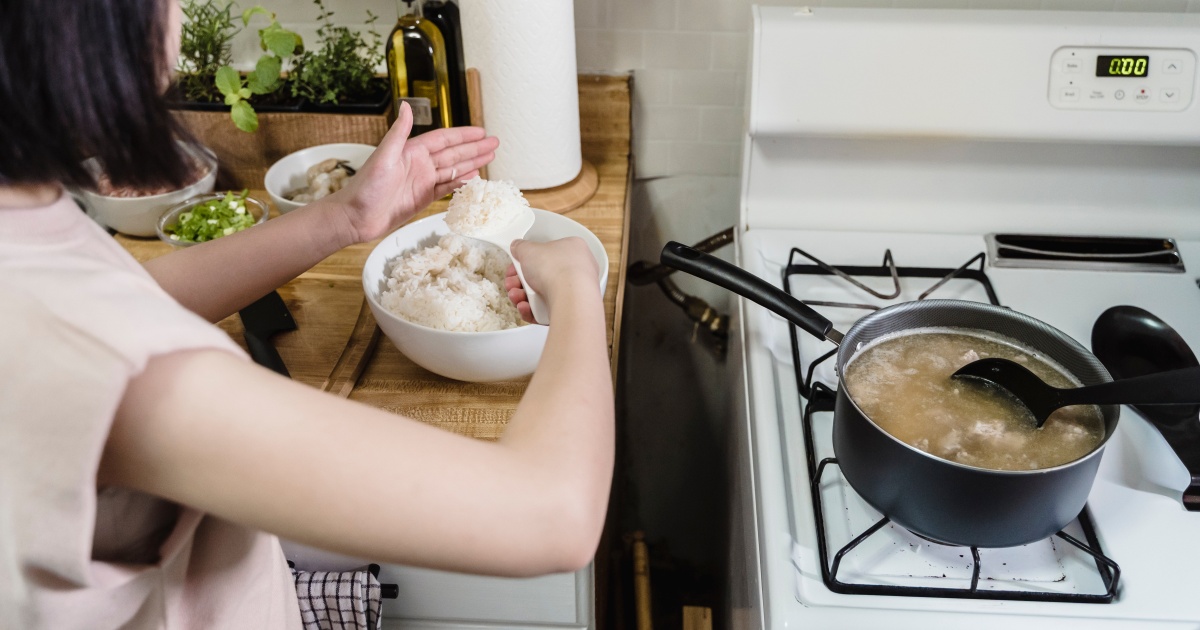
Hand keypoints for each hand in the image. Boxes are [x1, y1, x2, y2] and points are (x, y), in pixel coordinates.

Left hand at [326, 102, 499, 242]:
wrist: (356, 217)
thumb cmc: (365, 187)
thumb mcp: (383, 157)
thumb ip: (398, 132)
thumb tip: (406, 106)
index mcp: (412, 151)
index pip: (444, 140)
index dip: (464, 135)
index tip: (481, 132)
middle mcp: (419, 164)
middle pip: (454, 154)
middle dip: (475, 148)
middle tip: (495, 143)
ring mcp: (422, 182)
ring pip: (453, 170)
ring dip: (472, 164)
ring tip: (490, 158)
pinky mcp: (422, 198)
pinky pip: (447, 188)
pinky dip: (461, 183)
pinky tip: (474, 178)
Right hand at [504, 238, 598, 323]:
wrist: (570, 298)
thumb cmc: (558, 270)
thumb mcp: (530, 249)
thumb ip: (521, 247)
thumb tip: (518, 247)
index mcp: (572, 249)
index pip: (546, 253)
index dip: (526, 259)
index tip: (515, 264)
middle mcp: (576, 270)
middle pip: (540, 275)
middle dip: (520, 281)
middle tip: (512, 282)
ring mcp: (574, 292)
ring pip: (540, 294)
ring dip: (522, 295)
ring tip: (516, 295)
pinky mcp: (568, 310)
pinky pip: (545, 310)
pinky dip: (532, 309)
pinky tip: (525, 306)